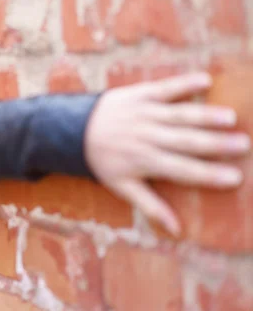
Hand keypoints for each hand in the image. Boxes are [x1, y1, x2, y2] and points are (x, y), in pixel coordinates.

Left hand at [84, 73, 249, 235]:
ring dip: (205, 115)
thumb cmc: (103, 161)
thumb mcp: (122, 187)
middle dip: (215, 144)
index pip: (182, 170)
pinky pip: (164, 88)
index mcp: (145, 162)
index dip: (209, 174)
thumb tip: (177, 230)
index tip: (235, 178)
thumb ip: (151, 206)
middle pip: (185, 142)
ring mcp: (143, 114)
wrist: (74, 130)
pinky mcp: (138, 95)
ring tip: (230, 118)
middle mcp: (146, 137)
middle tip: (244, 145)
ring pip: (178, 116)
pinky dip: (183, 83)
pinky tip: (206, 80)